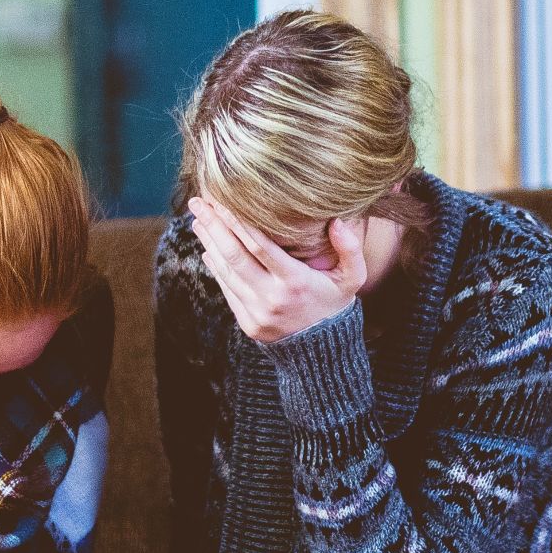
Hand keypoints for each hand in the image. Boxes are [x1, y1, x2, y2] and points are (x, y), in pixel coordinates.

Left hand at [188, 197, 367, 343]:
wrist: (323, 352)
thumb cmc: (335, 304)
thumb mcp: (352, 278)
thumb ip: (350, 249)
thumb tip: (337, 221)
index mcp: (296, 282)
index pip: (260, 246)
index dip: (238, 222)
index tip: (222, 201)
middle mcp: (272, 297)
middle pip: (235, 256)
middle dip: (214, 226)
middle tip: (198, 203)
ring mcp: (257, 312)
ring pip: (226, 272)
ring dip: (209, 244)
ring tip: (199, 220)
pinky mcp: (247, 323)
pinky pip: (227, 290)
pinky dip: (216, 267)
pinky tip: (209, 248)